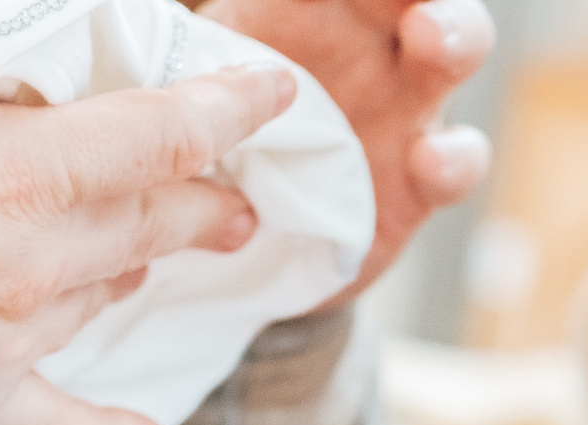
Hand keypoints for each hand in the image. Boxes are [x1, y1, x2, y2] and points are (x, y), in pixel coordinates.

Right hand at [0, 2, 297, 424]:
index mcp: (0, 170)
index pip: (152, 138)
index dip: (221, 111)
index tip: (270, 95)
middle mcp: (16, 267)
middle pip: (145, 224)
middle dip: (201, 200)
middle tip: (234, 197)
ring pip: (100, 298)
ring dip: (144, 268)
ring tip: (174, 250)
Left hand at [200, 0, 496, 303]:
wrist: (241, 238)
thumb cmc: (213, 135)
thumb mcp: (193, 73)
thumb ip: (196, 55)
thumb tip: (132, 15)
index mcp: (309, 2)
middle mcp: (367, 39)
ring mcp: (402, 105)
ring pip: (454, 48)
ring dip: (454, 32)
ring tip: (431, 35)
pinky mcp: (418, 180)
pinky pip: (455, 161)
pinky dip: (451, 157)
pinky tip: (428, 159)